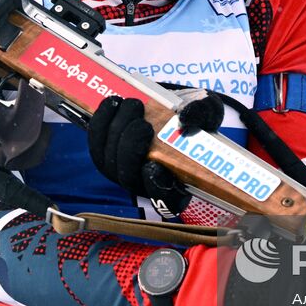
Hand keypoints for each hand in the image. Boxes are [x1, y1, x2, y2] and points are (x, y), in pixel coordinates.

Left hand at [89, 95, 218, 217]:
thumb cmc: (193, 116)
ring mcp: (125, 172)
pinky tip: (113, 104)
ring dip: (116, 132)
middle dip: (131, 148)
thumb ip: (203, 113)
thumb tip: (185, 119)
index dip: (156, 188)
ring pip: (109, 163)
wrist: (173, 107)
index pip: (168, 202)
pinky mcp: (108, 155)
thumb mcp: (209, 111)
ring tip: (131, 106)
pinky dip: (101, 123)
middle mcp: (148, 185)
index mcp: (179, 185)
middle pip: (129, 179)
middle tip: (143, 124)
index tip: (154, 166)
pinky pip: (96, 145)